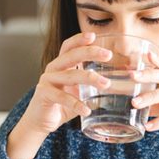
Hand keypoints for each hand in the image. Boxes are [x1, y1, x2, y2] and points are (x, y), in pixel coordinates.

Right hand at [7, 32, 110, 158]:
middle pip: (71, 56)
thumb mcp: (78, 92)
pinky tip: (87, 110)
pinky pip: (62, 97)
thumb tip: (117, 85)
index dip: (79, 39)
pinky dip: (76, 104)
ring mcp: (47, 81)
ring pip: (70, 75)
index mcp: (62, 65)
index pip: (69, 47)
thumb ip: (91, 86)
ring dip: (90, 78)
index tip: (94, 36)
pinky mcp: (44, 95)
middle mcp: (53, 69)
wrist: (41, 122)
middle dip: (90, 53)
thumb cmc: (62, 105)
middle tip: (108, 54)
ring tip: (106, 84)